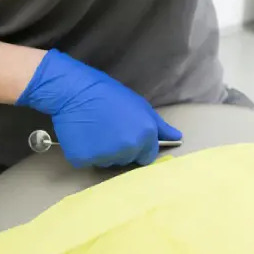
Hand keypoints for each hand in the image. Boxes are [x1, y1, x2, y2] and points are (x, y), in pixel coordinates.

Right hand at [16, 49, 181, 167]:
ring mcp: (105, 156)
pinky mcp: (83, 160)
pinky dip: (86, 152)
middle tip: (110, 130)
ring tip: (97, 131)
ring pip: (108, 163)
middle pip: (128, 160)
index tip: (128, 136)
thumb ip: (160, 126)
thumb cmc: (110, 95)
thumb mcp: (141, 106)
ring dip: (104, 152)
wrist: (75, 91)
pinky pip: (88, 162)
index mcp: (145, 136)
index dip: (139, 148)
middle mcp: (128, 149)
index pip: (147, 157)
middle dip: (122, 149)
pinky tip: (84, 135)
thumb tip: (178, 137)